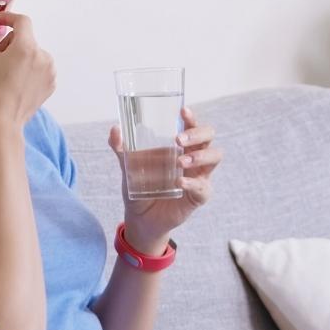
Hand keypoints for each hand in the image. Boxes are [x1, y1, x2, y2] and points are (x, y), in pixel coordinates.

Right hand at [0, 8, 54, 133]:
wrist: (1, 123)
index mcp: (28, 47)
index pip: (22, 21)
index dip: (8, 18)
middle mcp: (44, 57)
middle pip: (26, 39)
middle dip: (10, 43)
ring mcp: (50, 72)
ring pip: (32, 54)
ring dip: (20, 57)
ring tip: (4, 74)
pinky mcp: (51, 84)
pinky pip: (39, 68)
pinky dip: (28, 70)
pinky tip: (15, 83)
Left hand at [108, 106, 221, 252]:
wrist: (141, 218)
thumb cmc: (140, 187)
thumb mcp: (128, 166)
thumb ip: (121, 149)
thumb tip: (115, 129)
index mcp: (181, 146)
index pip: (193, 126)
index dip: (191, 118)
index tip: (183, 111)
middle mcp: (194, 157)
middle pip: (209, 137)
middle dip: (197, 134)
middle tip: (179, 140)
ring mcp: (199, 175)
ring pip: (214, 157)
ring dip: (199, 156)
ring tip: (181, 161)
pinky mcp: (199, 195)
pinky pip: (203, 186)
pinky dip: (192, 182)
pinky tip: (179, 181)